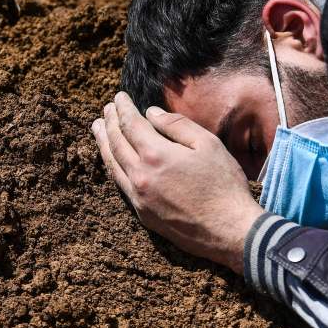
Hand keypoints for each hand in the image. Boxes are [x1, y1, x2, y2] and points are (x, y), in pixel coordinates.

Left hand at [91, 92, 262, 272]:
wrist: (229, 231)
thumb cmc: (223, 185)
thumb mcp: (208, 144)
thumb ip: (177, 125)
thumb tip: (151, 113)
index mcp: (156, 155)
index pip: (131, 125)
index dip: (123, 108)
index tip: (119, 97)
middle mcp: (141, 176)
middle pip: (116, 143)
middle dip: (110, 123)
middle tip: (106, 109)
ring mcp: (139, 198)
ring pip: (113, 165)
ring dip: (103, 144)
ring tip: (98, 129)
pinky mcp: (143, 214)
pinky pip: (120, 184)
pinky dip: (112, 166)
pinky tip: (113, 160)